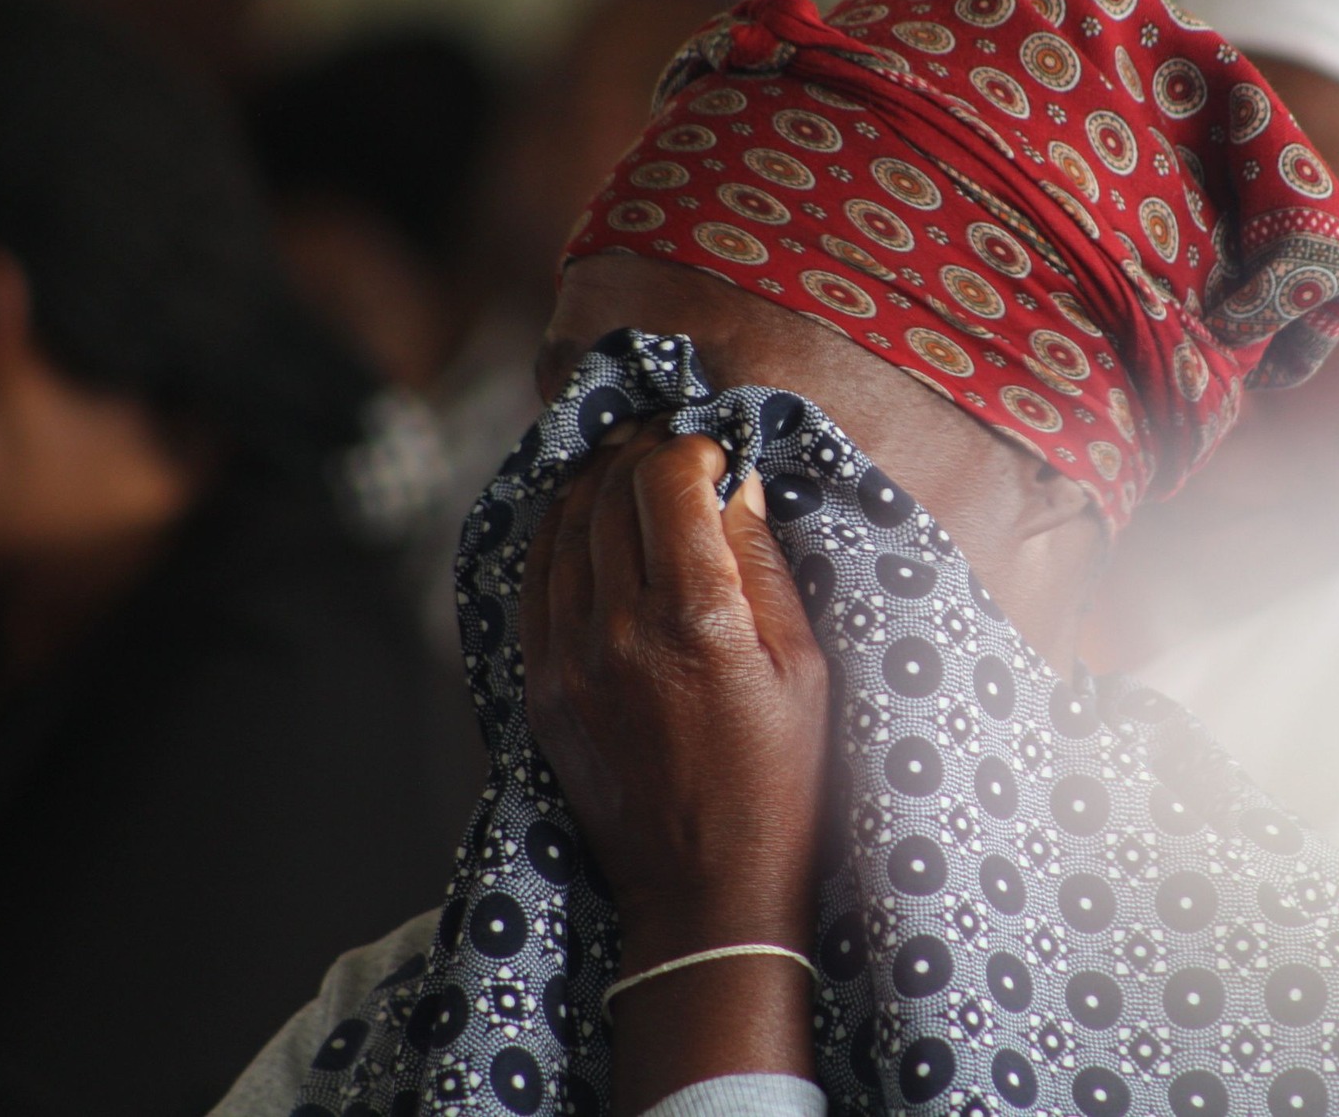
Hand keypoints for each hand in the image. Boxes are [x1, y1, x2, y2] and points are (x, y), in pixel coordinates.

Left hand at [521, 420, 830, 967]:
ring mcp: (568, 658)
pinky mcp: (541, 686)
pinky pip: (534, 581)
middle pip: (610, 493)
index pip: (666, 480)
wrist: (707, 888)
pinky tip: (585, 524)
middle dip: (642, 455)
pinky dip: (557, 537)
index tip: (714, 454)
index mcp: (696, 618)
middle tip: (673, 450)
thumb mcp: (804, 668)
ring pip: (562, 528)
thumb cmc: (781, 782)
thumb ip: (763, 566)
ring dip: (596, 486)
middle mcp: (619, 628)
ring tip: (628, 473)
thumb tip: (735, 486)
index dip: (690, 449)